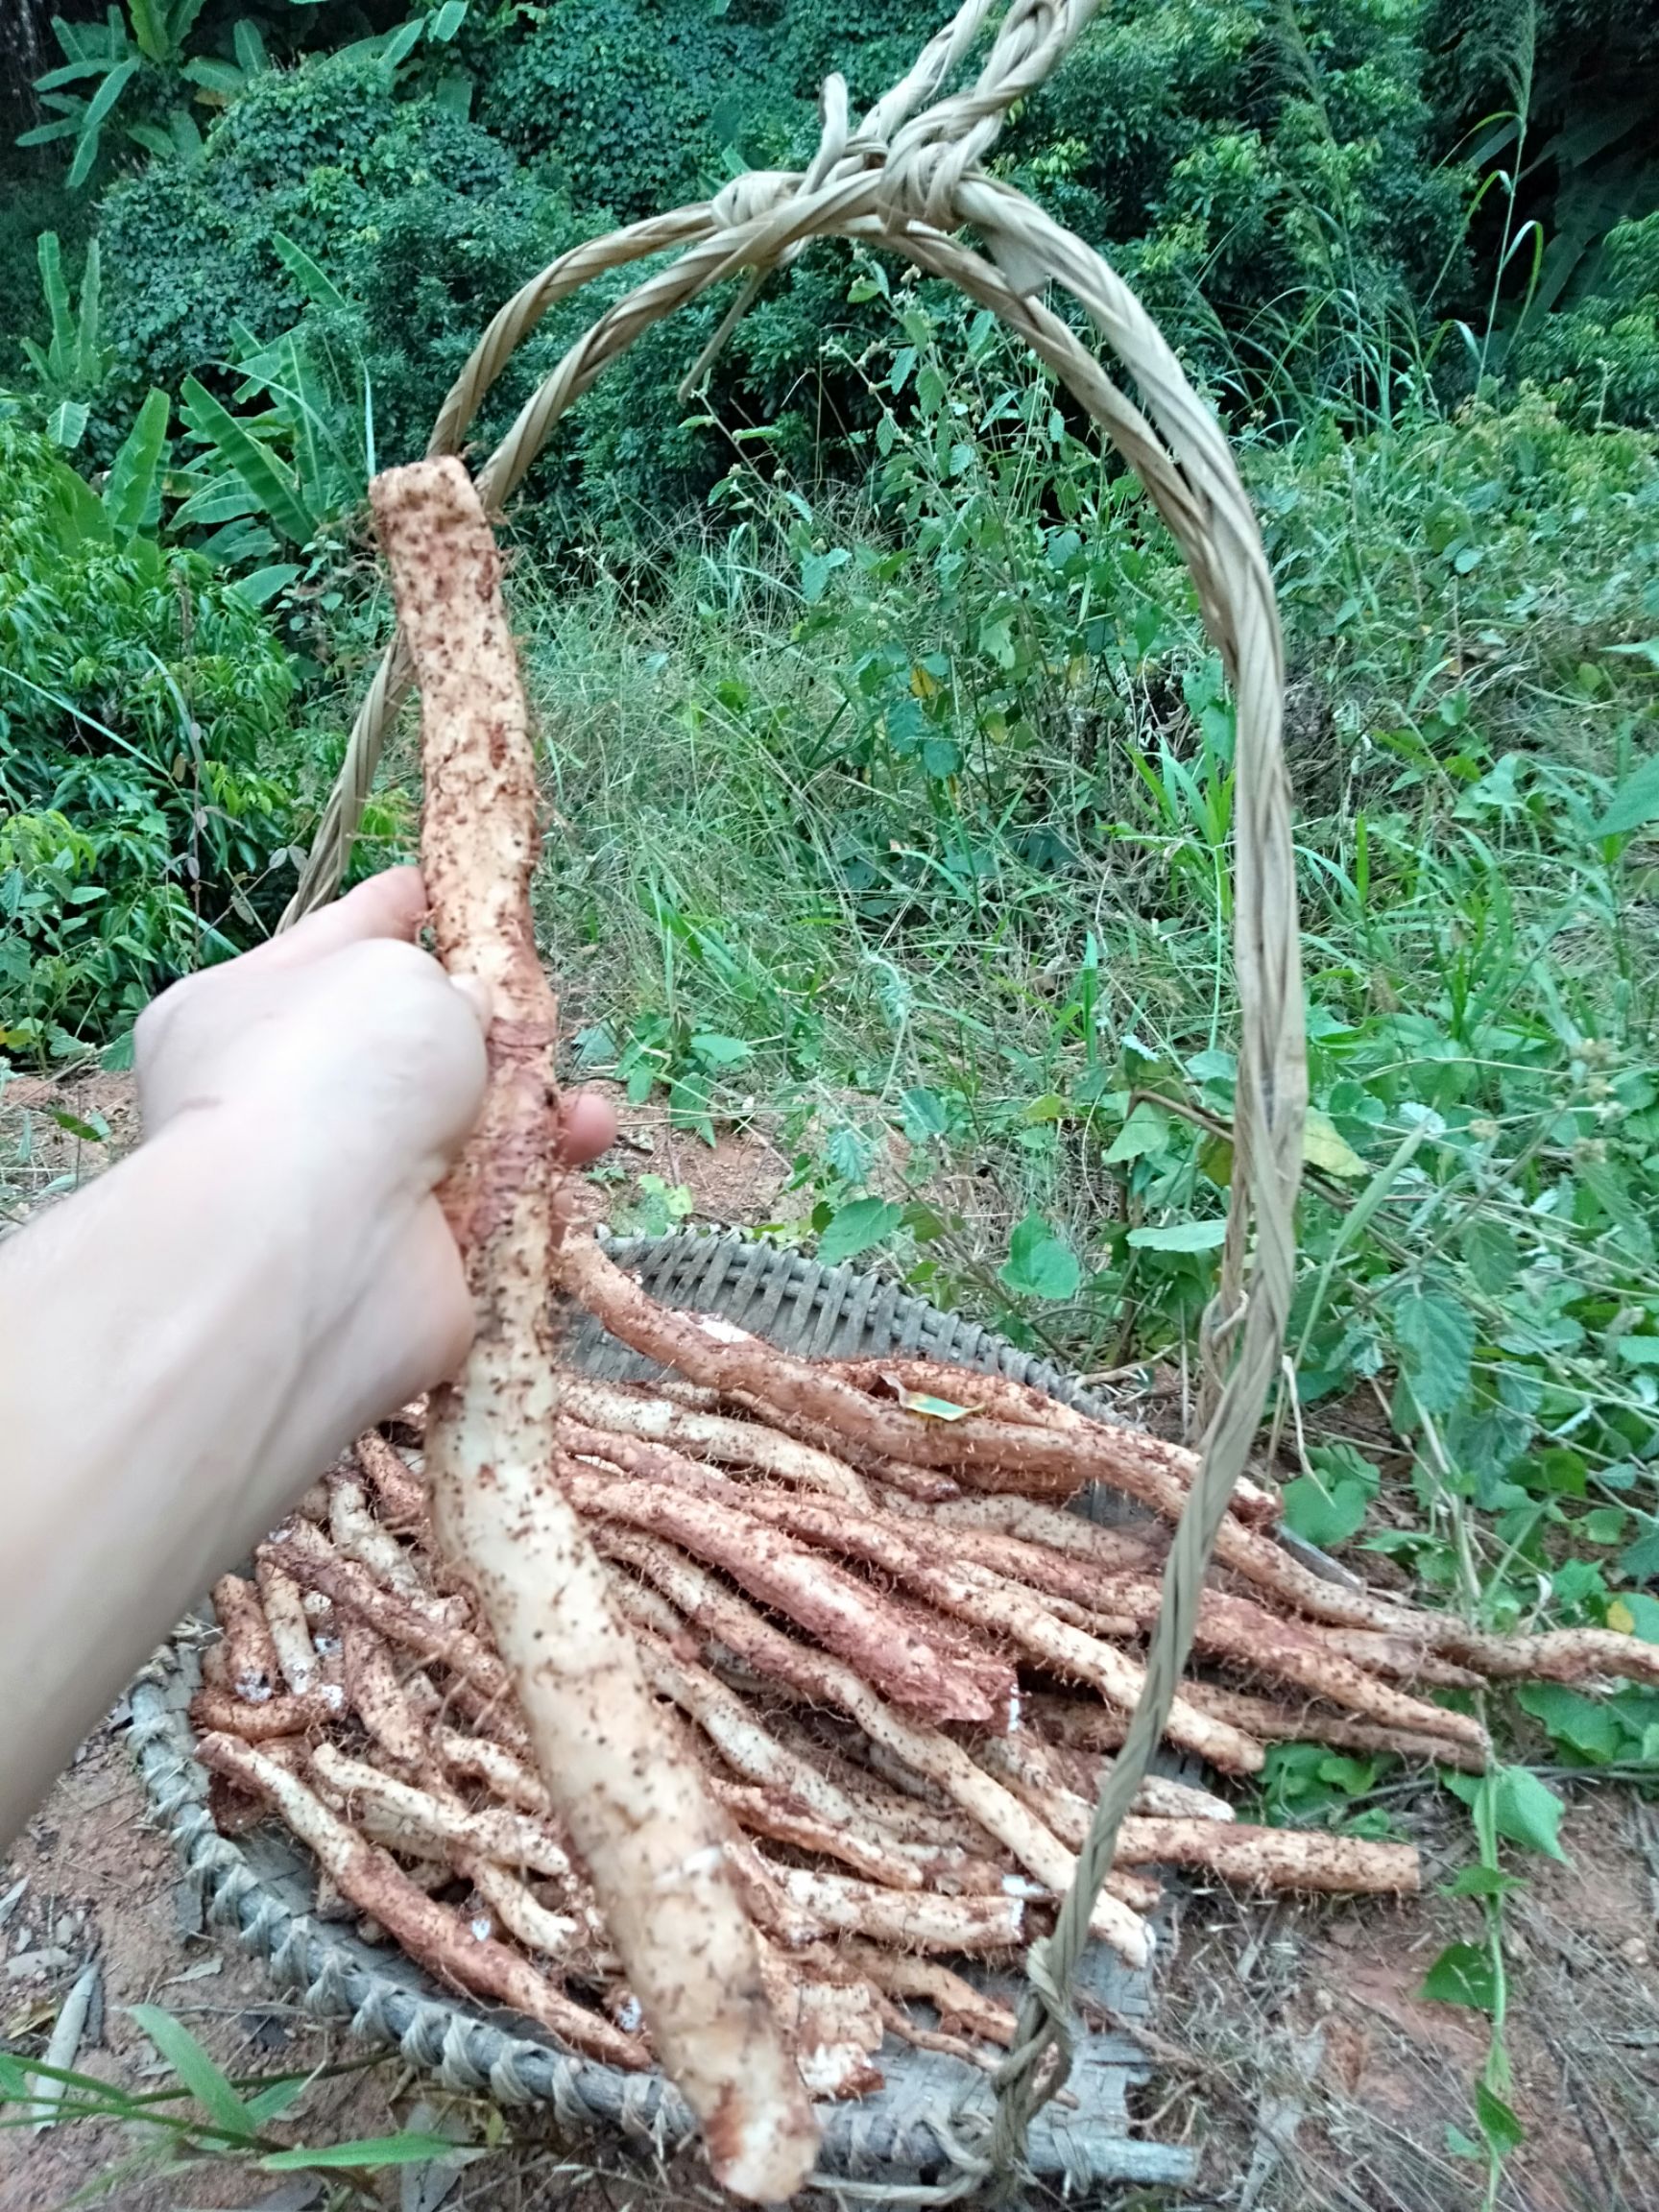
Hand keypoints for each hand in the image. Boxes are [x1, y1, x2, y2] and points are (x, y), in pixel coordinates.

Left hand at [136, 866, 614, 1428]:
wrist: (322, 1247)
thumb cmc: (334, 1075)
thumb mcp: (395, 972)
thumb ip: (442, 977)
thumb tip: (466, 1018)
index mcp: (243, 1008)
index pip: (337, 939)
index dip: (404, 911)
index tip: (458, 889)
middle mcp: (286, 1097)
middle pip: (413, 1045)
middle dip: (490, 1028)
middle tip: (539, 1016)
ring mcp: (346, 1184)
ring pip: (466, 1128)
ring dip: (536, 1109)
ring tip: (584, 1110)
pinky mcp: (412, 1255)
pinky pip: (496, 1201)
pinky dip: (544, 1175)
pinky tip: (581, 1147)